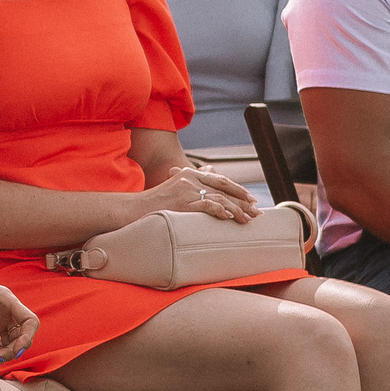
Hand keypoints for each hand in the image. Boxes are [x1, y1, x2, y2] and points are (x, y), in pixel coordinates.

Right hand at [141, 166, 258, 223]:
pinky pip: (207, 206)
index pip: (220, 180)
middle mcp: (189, 179)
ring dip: (236, 210)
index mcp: (189, 173)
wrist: (133, 210)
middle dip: (242, 201)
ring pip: (219, 199)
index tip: (250, 199)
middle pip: (223, 189)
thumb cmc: (154, 203)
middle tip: (256, 211)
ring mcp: (185, 191)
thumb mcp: (175, 185)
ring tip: (247, 220)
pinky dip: (221, 212)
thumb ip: (194, 179)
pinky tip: (229, 218)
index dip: (238, 189)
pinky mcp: (182, 204)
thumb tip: (212, 171)